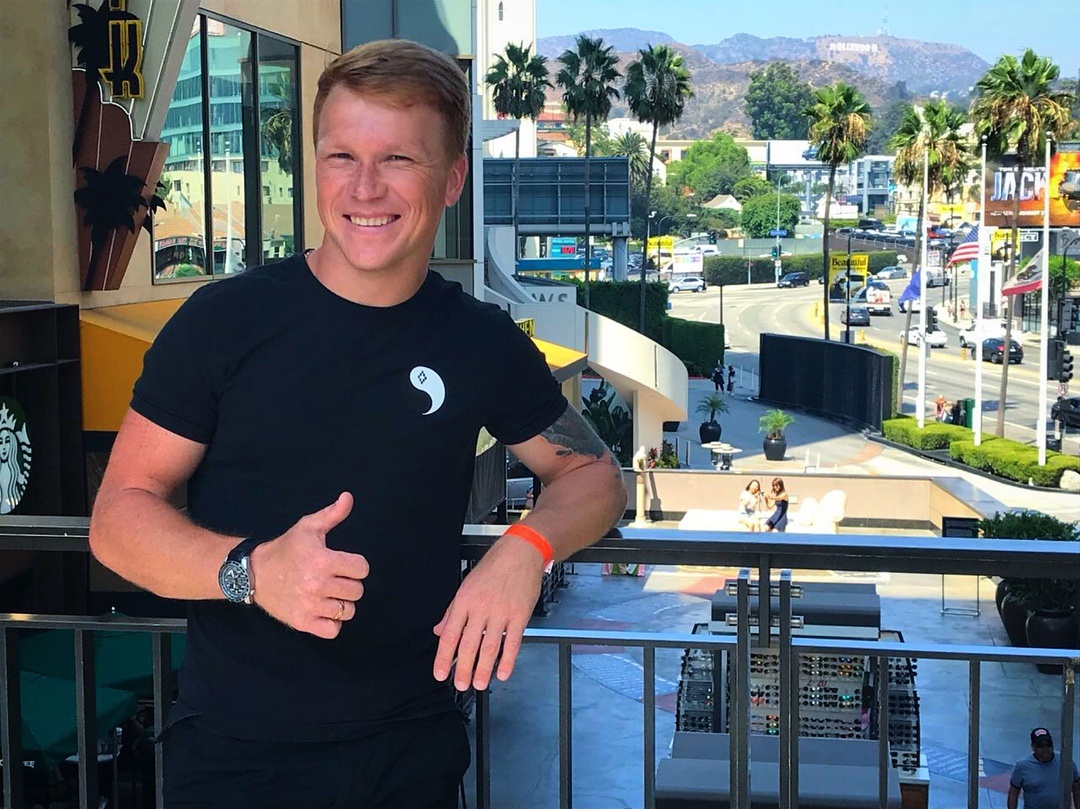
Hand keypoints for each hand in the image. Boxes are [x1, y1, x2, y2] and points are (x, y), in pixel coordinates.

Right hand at [249, 492, 368, 638]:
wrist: (254, 573)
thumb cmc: (286, 548)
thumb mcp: (308, 527)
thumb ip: (332, 514)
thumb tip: (348, 497)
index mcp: (323, 561)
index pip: (362, 569)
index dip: (356, 565)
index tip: (343, 563)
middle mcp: (318, 585)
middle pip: (357, 591)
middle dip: (349, 583)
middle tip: (335, 578)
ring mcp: (310, 606)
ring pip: (348, 611)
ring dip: (342, 603)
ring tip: (329, 593)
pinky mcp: (303, 623)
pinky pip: (333, 630)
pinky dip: (333, 623)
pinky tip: (324, 610)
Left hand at [432, 535, 545, 690]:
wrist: (520, 553)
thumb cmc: (493, 567)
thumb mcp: (466, 585)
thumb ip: (452, 611)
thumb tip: (440, 631)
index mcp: (464, 601)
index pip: (450, 635)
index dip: (444, 658)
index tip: (440, 673)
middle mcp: (481, 609)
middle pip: (468, 645)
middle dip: (463, 669)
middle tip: (461, 685)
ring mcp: (501, 613)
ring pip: (489, 648)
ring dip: (483, 670)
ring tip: (479, 684)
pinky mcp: (519, 616)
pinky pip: (513, 643)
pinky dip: (508, 660)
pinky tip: (503, 672)